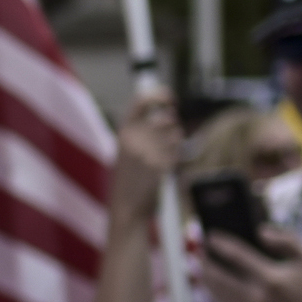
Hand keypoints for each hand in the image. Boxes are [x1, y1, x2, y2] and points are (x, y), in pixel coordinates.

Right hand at [110, 89, 182, 232]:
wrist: (126, 207)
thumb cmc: (128, 179)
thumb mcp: (126, 151)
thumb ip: (141, 132)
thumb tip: (165, 114)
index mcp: (123, 132)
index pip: (141, 100)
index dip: (159, 94)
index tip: (169, 96)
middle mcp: (135, 138)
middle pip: (166, 117)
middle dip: (173, 122)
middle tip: (171, 130)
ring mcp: (148, 151)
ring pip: (175, 133)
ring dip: (176, 140)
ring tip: (165, 152)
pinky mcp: (161, 164)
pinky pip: (178, 150)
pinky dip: (176, 155)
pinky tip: (166, 165)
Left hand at [201, 230, 301, 301]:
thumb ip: (287, 240)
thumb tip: (260, 231)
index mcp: (271, 278)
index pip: (238, 256)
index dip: (221, 244)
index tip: (211, 236)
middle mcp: (258, 297)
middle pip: (220, 276)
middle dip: (205, 262)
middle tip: (198, 251)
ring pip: (218, 293)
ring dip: (206, 278)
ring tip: (200, 266)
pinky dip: (215, 294)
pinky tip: (211, 284)